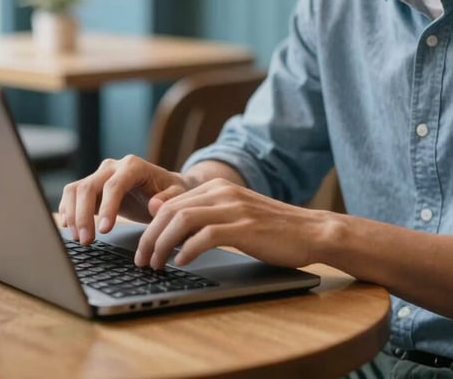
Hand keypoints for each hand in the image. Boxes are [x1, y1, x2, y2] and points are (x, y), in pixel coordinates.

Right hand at [58, 155, 190, 244]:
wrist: (164, 187)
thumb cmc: (171, 191)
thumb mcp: (177, 195)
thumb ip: (168, 199)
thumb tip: (154, 205)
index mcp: (133, 166)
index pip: (114, 185)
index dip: (108, 207)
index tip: (105, 230)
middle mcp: (112, 167)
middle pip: (89, 186)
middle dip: (84, 215)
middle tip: (86, 241)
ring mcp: (99, 176)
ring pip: (76, 190)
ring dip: (72, 214)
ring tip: (79, 239)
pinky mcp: (92, 188)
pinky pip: (72, 195)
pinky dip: (67, 210)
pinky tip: (70, 229)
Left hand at [135, 178, 321, 269]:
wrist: (311, 230)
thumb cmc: (273, 229)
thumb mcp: (236, 215)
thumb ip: (207, 215)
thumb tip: (171, 228)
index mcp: (218, 187)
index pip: (171, 201)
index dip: (151, 225)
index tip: (141, 245)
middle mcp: (222, 192)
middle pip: (170, 210)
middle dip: (149, 237)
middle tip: (140, 260)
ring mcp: (233, 208)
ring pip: (182, 220)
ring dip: (161, 244)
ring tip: (155, 264)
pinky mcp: (244, 227)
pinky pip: (205, 236)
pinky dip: (187, 250)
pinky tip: (181, 263)